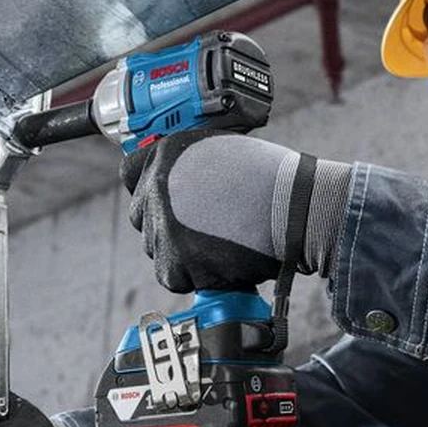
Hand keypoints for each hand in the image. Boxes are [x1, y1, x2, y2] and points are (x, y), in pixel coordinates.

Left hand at [120, 129, 312, 292]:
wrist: (298, 210)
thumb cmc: (273, 179)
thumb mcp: (222, 150)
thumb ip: (190, 164)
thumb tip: (178, 181)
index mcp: (167, 154)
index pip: (130, 173)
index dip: (150, 189)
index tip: (163, 200)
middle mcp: (157, 186)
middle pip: (141, 217)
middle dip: (166, 225)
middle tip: (201, 227)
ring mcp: (164, 225)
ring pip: (158, 248)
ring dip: (181, 251)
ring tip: (219, 241)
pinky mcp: (176, 261)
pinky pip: (173, 276)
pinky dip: (194, 275)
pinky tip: (220, 260)